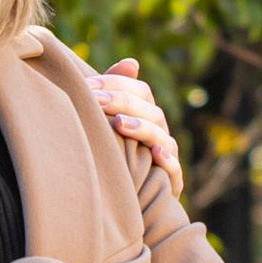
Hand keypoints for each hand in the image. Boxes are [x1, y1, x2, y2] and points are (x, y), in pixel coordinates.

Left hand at [88, 56, 182, 189]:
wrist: (126, 200)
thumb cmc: (116, 153)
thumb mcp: (111, 123)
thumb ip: (116, 93)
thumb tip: (132, 62)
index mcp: (147, 114)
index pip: (140, 90)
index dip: (115, 84)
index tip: (87, 85)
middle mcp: (160, 131)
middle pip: (149, 110)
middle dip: (122, 102)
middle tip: (95, 100)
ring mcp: (167, 155)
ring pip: (161, 136)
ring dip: (142, 128)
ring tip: (121, 124)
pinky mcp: (171, 182)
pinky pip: (174, 170)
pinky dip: (168, 160)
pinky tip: (156, 153)